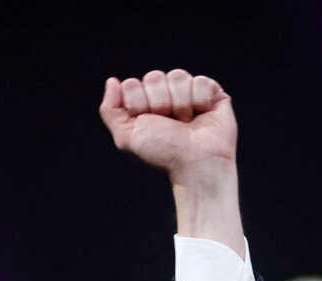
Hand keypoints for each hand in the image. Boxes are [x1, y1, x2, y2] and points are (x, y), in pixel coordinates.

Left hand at [98, 70, 235, 183]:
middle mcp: (164, 94)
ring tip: (185, 122)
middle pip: (153, 77)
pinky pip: (200, 80)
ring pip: (177, 76)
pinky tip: (201, 114)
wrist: (195, 163)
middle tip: (169, 124)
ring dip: (180, 104)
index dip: (137, 104)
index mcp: (142, 103)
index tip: (147, 123)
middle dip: (159, 103)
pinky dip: (199, 101)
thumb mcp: (126, 136)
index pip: (131, 84)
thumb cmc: (162, 152)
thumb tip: (112, 81)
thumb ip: (110, 110)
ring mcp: (187, 91)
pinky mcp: (211, 91)